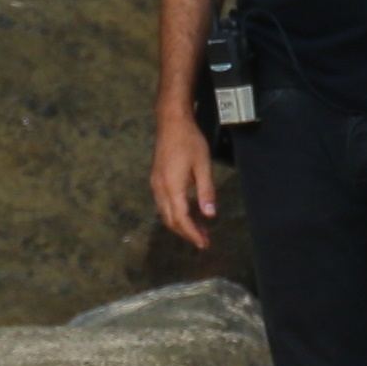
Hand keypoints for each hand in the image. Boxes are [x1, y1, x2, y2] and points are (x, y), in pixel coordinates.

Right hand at [151, 110, 217, 248]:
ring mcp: (156, 184)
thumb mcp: (203, 165)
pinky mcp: (156, 179)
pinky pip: (163, 205)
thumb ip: (206, 191)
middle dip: (187, 233)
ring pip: (165, 214)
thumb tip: (210, 215)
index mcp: (172, 187)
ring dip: (180, 225)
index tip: (204, 244)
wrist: (171, 121)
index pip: (181, 218)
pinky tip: (187, 214)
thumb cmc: (189, 140)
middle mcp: (160, 189)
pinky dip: (175, 215)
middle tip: (204, 241)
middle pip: (171, 221)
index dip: (192, 234)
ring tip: (199, 230)